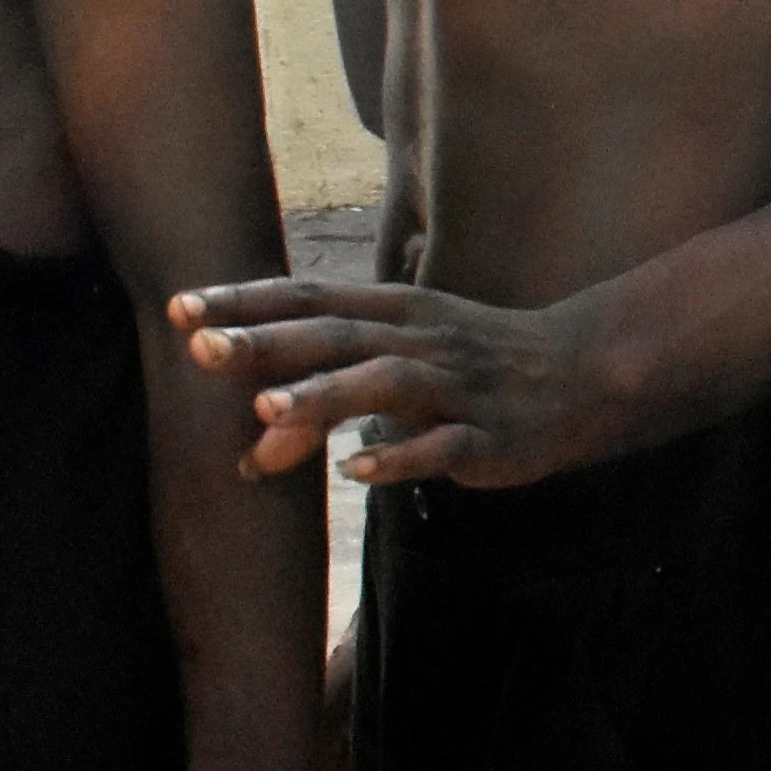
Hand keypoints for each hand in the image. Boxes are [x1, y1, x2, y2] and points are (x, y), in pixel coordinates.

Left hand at [174, 278, 632, 486]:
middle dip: (268, 343)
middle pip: (337, 335)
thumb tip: (247, 442)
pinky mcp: (490, 435)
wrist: (588, 372)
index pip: (311, 298)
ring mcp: (457, 387)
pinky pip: (441, 445)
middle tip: (201, 349)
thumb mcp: (406, 361)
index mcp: (397, 313)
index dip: (247, 301)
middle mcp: (421, 341)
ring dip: (325, 396)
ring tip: (265, 413)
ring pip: (386, 384)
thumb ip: (326, 395)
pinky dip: (398, 456)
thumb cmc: (478, 365)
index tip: (182, 307)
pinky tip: (354, 472)